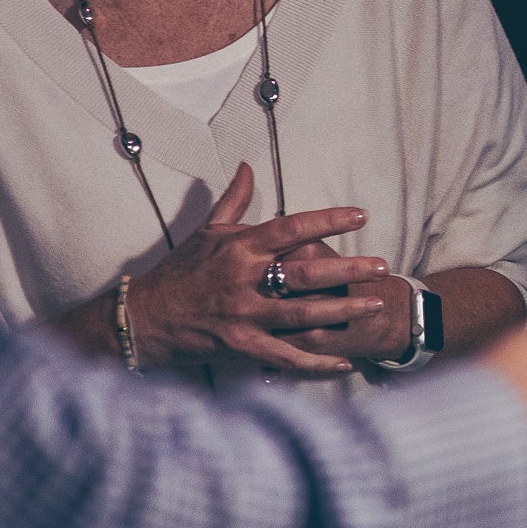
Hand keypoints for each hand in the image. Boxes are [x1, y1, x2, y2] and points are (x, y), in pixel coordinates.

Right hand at [126, 163, 391, 372]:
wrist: (145, 317)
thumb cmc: (180, 272)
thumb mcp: (206, 230)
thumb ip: (234, 200)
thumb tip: (247, 165)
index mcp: (240, 248)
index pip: (292, 227)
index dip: (328, 220)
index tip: (360, 215)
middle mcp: (245, 280)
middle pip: (305, 273)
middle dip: (347, 269)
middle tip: (381, 265)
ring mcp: (244, 316)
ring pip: (302, 314)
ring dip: (342, 310)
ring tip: (374, 303)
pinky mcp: (241, 348)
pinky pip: (285, 357)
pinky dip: (315, 362)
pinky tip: (343, 361)